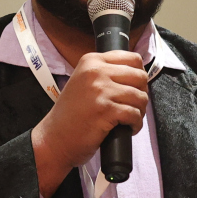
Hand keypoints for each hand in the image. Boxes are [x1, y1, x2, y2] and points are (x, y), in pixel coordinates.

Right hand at [30, 50, 148, 197]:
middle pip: (140, 77)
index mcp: (91, 61)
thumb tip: (137, 75)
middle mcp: (96, 71)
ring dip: (140, 111)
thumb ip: (104, 73)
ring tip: (130, 119)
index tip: (134, 88)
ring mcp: (101, 90)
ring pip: (140, 97)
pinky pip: (135, 114)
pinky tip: (128, 128)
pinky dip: (136, 124)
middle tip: (133, 106)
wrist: (55, 138)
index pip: (132, 58)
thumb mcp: (83, 82)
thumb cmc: (71, 115)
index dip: (139, 75)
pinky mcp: (106, 110)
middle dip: (141, 93)